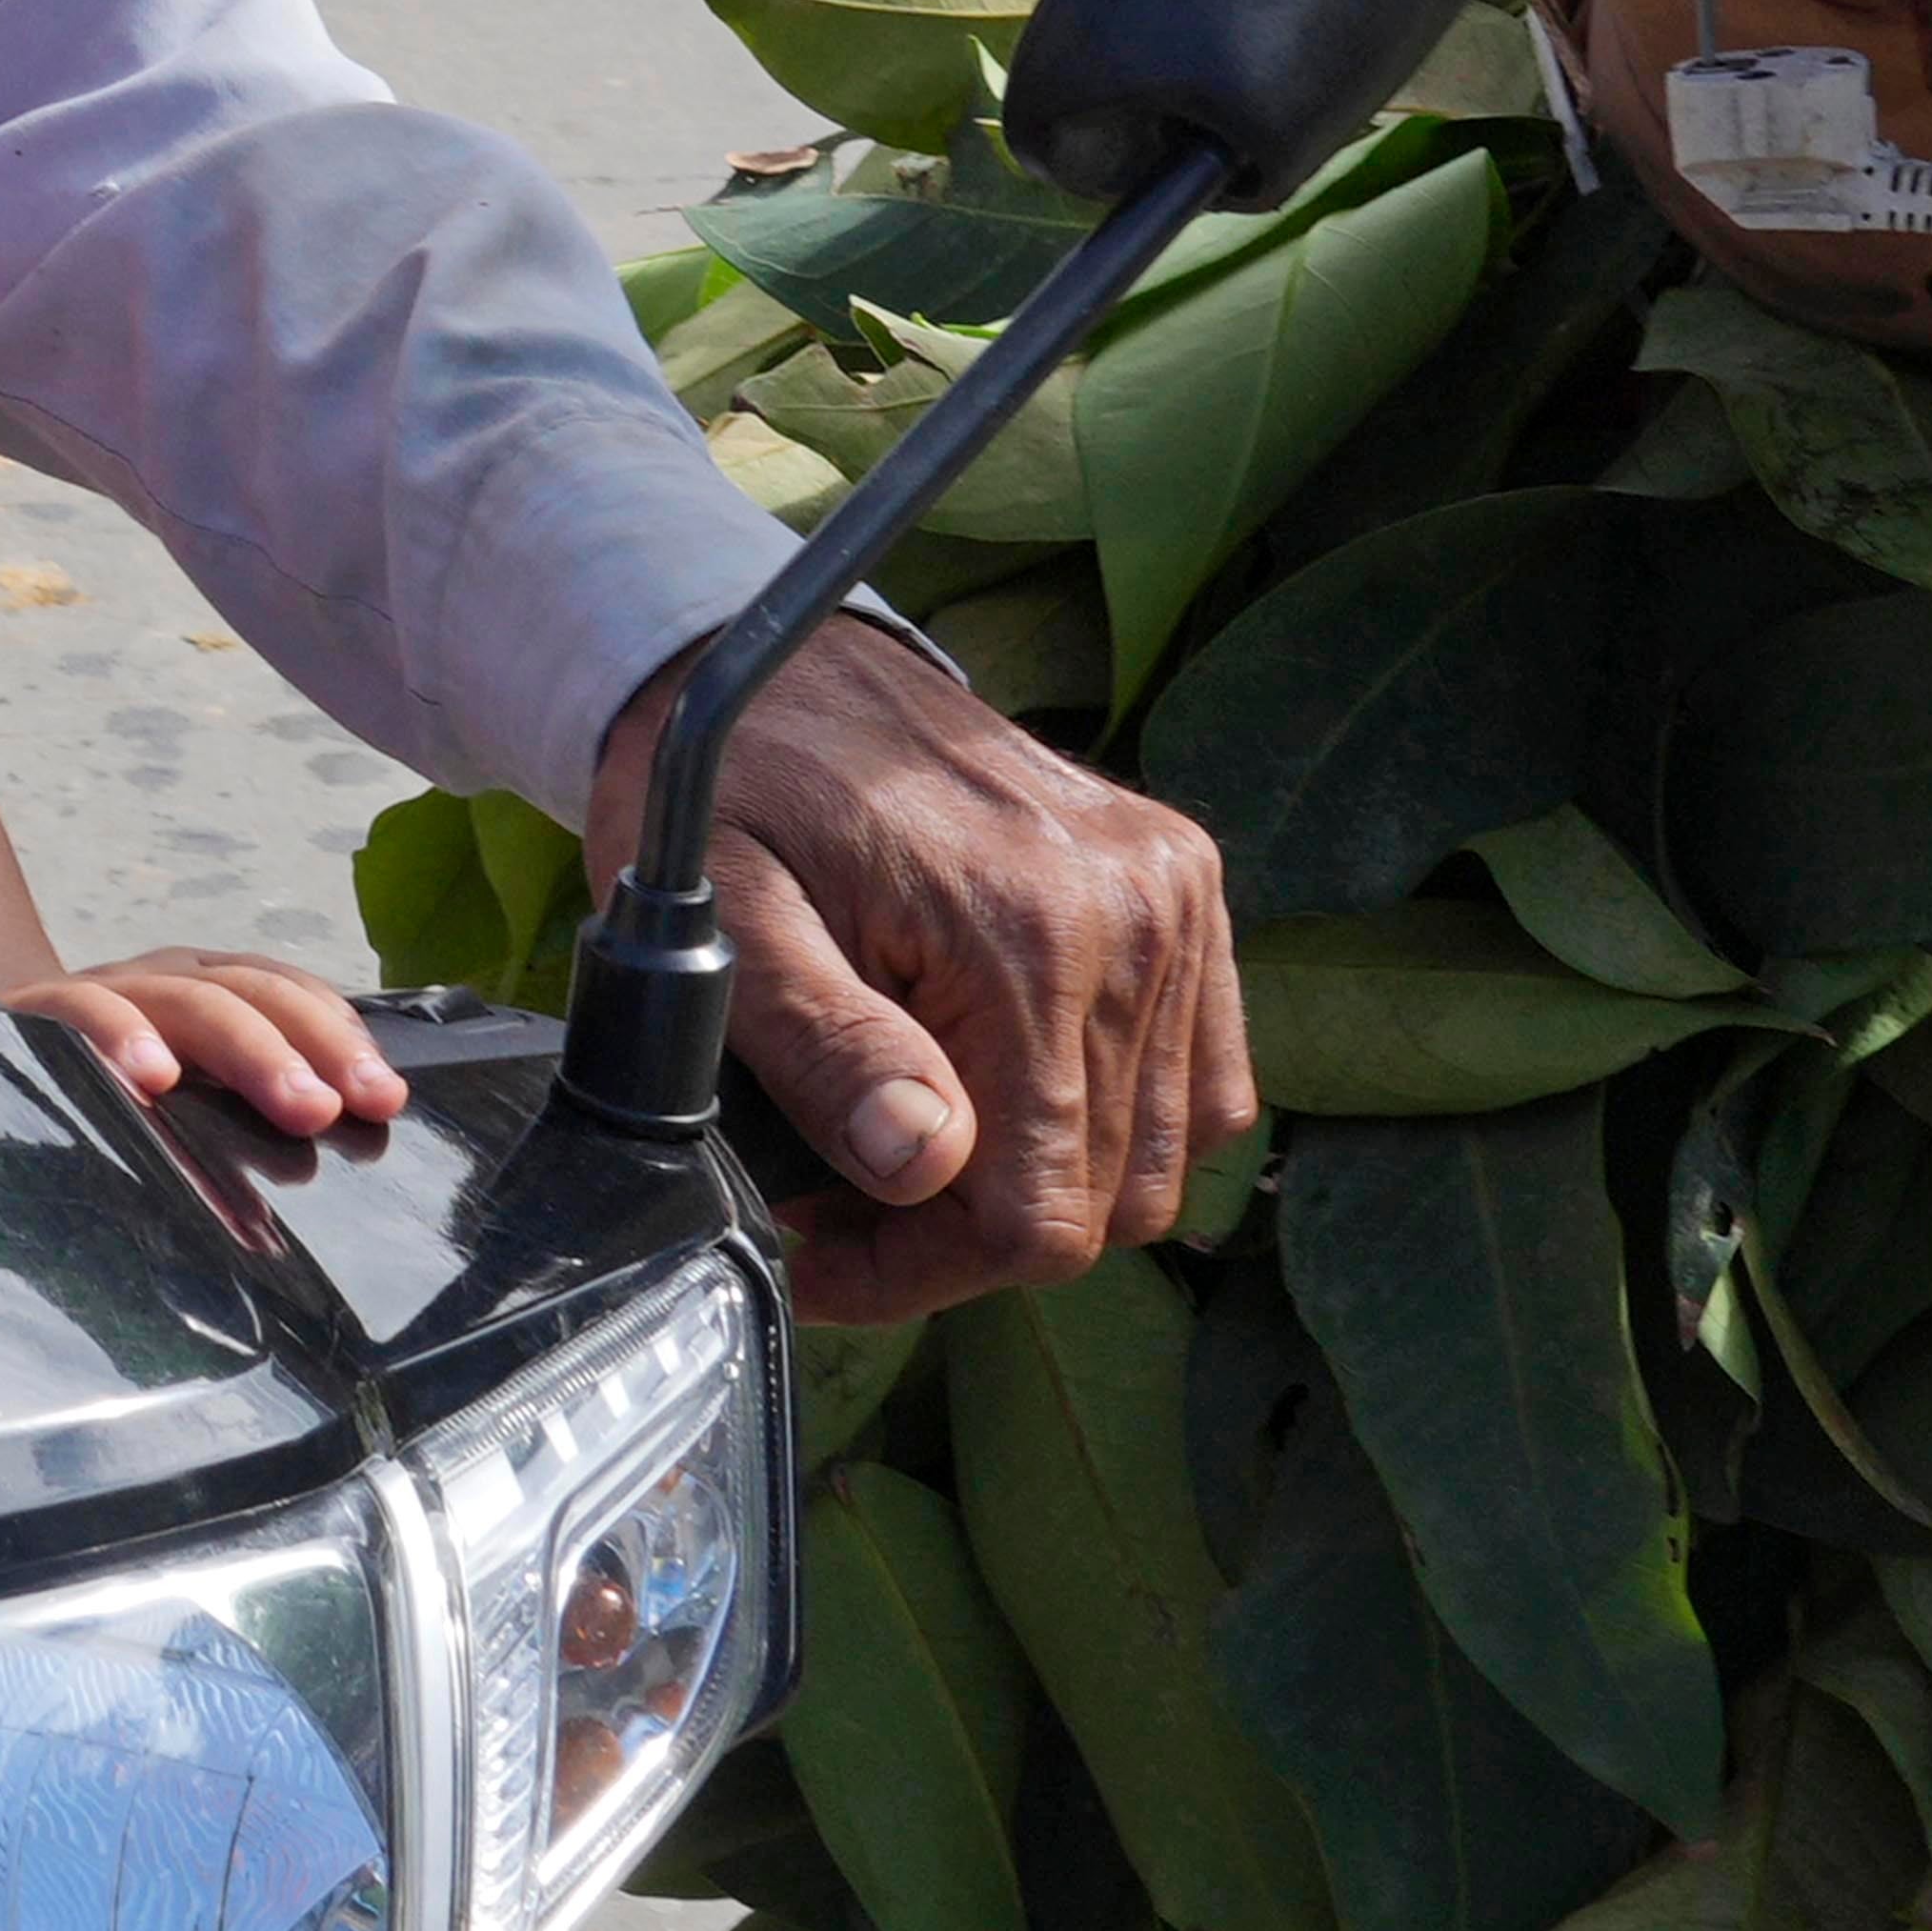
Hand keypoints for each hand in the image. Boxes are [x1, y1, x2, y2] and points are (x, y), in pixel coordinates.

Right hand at [17, 949, 407, 1140]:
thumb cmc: (106, 1082)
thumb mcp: (186, 1088)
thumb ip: (246, 1109)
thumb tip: (327, 1153)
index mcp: (211, 987)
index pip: (289, 993)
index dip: (340, 1036)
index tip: (385, 1097)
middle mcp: (167, 976)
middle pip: (253, 995)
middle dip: (309, 1048)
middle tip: (346, 1108)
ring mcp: (109, 988)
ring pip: (189, 1000)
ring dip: (252, 1051)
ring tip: (301, 1105)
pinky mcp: (42, 1011)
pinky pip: (84, 1013)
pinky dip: (122, 1038)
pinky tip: (154, 1078)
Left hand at [590, 619, 1243, 1323]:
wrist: (783, 660)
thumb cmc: (737, 787)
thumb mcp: (729, 916)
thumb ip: (824, 1046)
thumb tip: (922, 1164)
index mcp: (1030, 932)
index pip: (1037, 1215)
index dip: (923, 1270)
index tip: (822, 1247)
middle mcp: (1137, 916)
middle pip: (1107, 1200)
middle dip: (968, 1238)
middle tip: (847, 1202)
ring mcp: (1176, 898)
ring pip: (1164, 1156)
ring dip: (1045, 1185)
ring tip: (916, 1147)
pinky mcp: (1185, 887)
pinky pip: (1203, 1079)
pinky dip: (1120, 1122)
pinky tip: (1009, 1097)